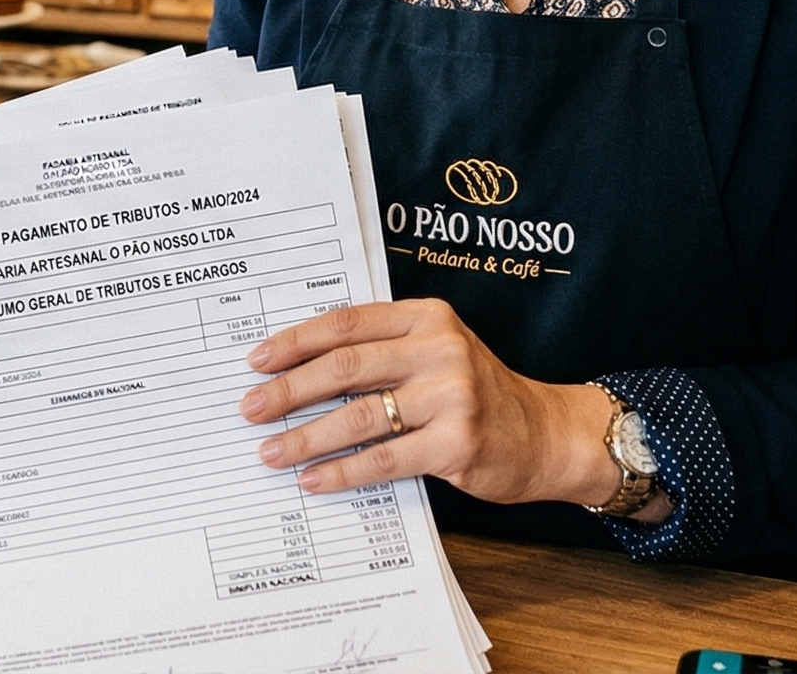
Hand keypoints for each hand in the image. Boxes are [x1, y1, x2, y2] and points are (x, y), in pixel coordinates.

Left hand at [240, 299, 621, 509]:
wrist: (546, 435)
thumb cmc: (478, 394)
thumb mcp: (437, 353)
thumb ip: (383, 350)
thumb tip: (299, 369)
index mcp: (427, 318)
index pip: (347, 323)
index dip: (296, 341)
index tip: (257, 361)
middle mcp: (440, 349)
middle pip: (345, 366)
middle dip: (289, 389)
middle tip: (250, 408)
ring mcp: (451, 396)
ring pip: (358, 414)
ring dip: (306, 436)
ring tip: (271, 451)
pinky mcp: (456, 443)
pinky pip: (383, 458)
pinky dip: (342, 470)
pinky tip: (313, 479)